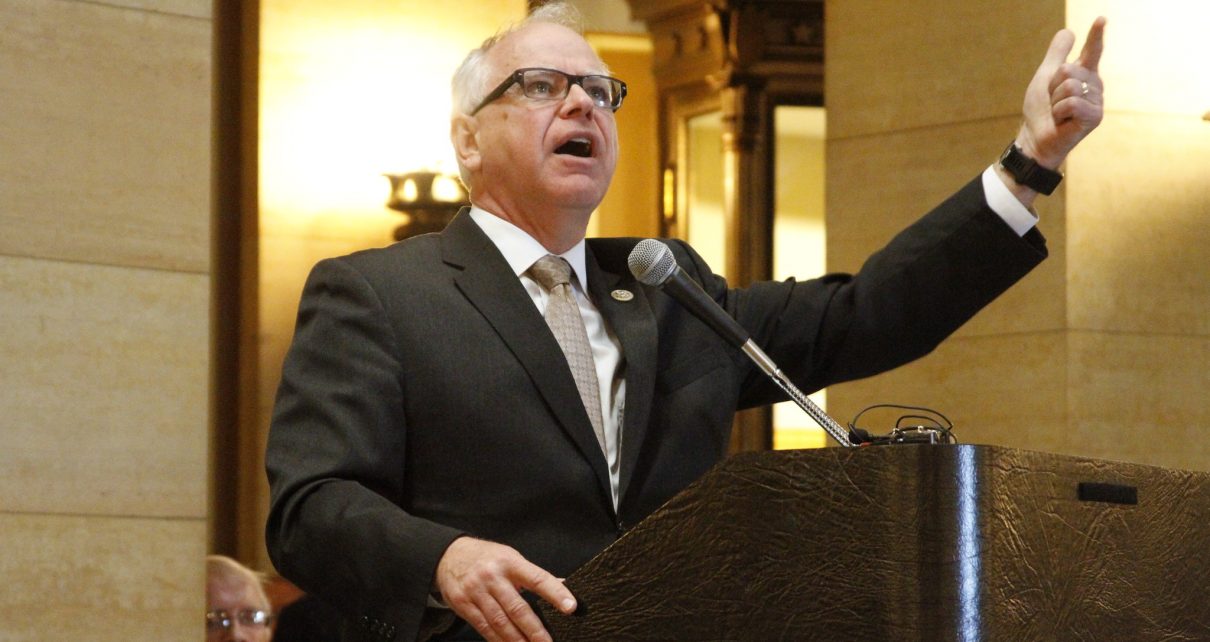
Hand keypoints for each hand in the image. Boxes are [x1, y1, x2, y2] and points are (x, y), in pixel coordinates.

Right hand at [434, 537, 576, 641]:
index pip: (538, 579)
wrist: (448, 555)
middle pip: (517, 608)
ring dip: (517, 640)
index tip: (571, 607)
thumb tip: (563, 585)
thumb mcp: (511, 557)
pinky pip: (484, 627)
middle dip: (535, 629)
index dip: (555, 593)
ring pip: (500, 622)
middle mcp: (493, 577)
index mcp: (510, 562)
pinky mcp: (463, 605)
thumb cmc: (487, 557)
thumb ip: (533, 575)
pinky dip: (499, 640)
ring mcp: (476, 591)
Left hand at [1017, 17, 1106, 168]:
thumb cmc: (1041, 110)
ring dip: (1055, 100)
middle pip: (1068, 69)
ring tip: (1058, 112)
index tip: (1101, 19)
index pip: (1092, 50)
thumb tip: (1068, 30)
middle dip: (1053, 86)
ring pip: (1070, 85)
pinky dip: (1060, 111)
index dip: (1096, 34)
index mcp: (1083, 73)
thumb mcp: (1045, 77)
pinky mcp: (1095, 116)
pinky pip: (1072, 102)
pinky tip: (1063, 121)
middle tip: (1053, 102)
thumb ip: (1056, 55)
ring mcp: (1097, 100)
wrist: (1035, 137)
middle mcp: (1094, 84)